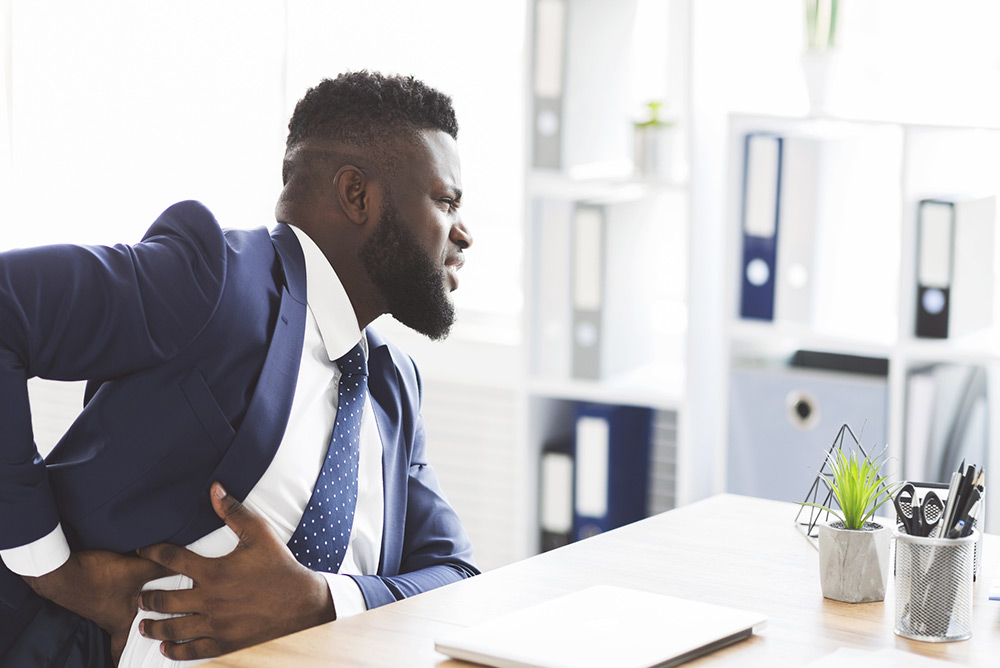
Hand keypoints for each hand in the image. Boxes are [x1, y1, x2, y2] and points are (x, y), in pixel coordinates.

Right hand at [23, 549, 170, 662]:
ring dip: (135, 617)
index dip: (134, 660)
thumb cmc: (97, 577)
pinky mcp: (95, 597)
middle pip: (125, 638)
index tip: (147, 665)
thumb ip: (161, 568)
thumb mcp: (136, 569)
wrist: (61, 571)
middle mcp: (110, 621)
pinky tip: (133, 591)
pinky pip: (114, 605)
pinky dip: (126, 602)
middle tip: (156, 638)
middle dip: (139, 640)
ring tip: (153, 613)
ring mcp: (101, 609)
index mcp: (121, 624)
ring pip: (121, 620)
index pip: (126, 651)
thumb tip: (186, 565)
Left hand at [137, 482, 334, 660]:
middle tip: (140, 595)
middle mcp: (209, 599)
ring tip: (144, 623)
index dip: (151, 552)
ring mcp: (216, 624)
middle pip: (163, 599)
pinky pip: (191, 651)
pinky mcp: (225, 643)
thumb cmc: (280, 566)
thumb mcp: (259, 533)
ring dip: (153, 626)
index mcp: (214, 571)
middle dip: (147, 596)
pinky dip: (175, 651)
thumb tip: (214, 488)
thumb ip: (233, 511)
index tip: (141, 551)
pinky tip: (167, 647)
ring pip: (172, 628)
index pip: (171, 559)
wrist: (303, 602)